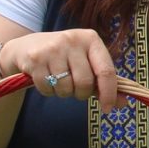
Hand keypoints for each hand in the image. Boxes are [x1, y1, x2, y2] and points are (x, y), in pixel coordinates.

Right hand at [0, 29, 120, 108]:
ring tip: (59, 81)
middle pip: (85, 83)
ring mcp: (53, 48)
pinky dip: (48, 91)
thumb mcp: (85, 62)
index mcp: (91, 39)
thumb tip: (123, 103)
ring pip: (66, 88)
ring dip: (64, 93)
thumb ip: (104, 81)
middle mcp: (73, 40)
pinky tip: (45, 79)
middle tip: (75, 89)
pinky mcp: (35, 59)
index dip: (109, 93)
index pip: (106, 70)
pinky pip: (48, 88)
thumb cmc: (63, 57)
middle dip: (81, 93)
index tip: (108, 108)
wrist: (25, 47)